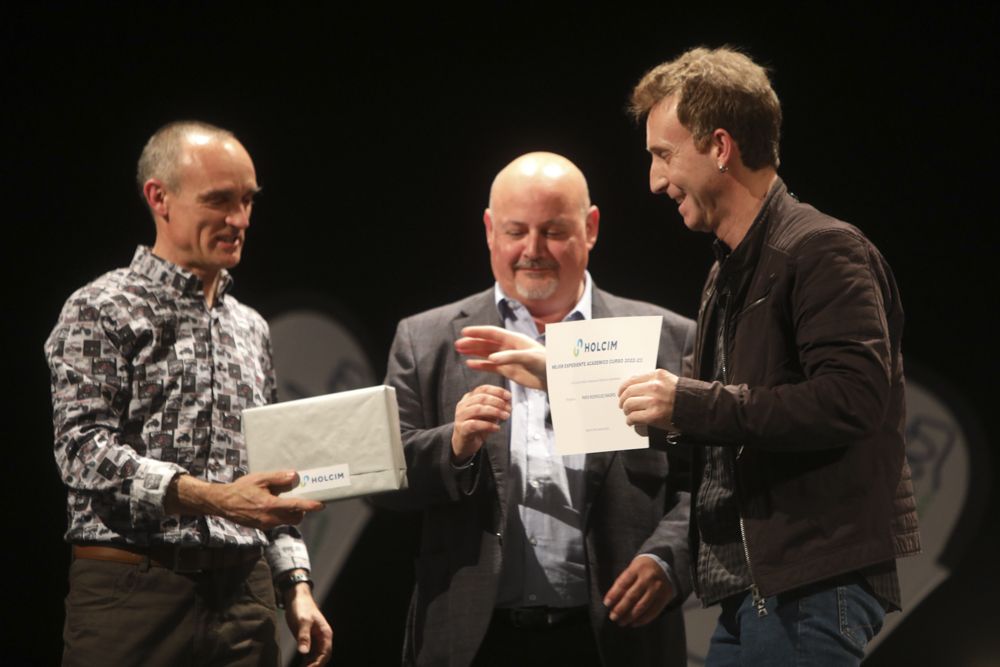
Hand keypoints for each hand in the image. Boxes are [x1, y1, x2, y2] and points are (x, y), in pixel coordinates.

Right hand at [168, 471, 323, 529]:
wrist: (223, 503)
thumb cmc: (240, 489)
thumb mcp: (260, 479)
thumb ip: (278, 478)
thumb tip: (295, 476)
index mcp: (270, 505)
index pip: (295, 507)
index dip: (309, 506)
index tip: (321, 505)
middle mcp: (269, 518)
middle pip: (295, 518)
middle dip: (301, 510)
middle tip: (300, 498)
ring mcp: (265, 524)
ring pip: (286, 521)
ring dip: (291, 512)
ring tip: (283, 499)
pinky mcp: (262, 527)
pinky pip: (277, 522)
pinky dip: (281, 514)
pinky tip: (273, 503)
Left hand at [284, 582, 332, 666]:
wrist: (297, 597)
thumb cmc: (302, 607)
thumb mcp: (302, 621)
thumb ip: (304, 636)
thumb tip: (304, 652)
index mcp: (325, 633)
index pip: (325, 653)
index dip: (318, 663)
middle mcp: (322, 638)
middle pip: (322, 657)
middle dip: (315, 666)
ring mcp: (315, 639)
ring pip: (316, 657)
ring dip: (310, 664)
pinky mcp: (308, 639)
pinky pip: (310, 654)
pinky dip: (306, 661)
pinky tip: (301, 665)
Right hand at [452, 385, 511, 462]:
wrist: (465, 444)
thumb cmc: (478, 426)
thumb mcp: (488, 414)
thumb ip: (496, 407)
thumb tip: (508, 402)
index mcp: (469, 398)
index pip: (483, 389)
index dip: (497, 391)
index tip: (509, 396)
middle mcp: (463, 405)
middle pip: (481, 398)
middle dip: (498, 402)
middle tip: (509, 409)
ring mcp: (460, 416)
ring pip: (478, 409)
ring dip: (495, 412)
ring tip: (506, 417)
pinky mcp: (461, 428)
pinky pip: (475, 424)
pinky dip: (488, 425)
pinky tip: (497, 428)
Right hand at [455, 325, 547, 389]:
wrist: (554, 378)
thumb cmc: (546, 364)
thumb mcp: (529, 358)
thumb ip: (510, 357)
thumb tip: (491, 358)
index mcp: (514, 339)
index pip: (492, 333)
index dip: (478, 332)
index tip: (464, 332)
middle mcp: (509, 347)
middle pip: (487, 343)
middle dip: (472, 342)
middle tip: (458, 344)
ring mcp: (508, 359)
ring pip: (487, 353)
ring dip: (474, 352)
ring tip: (460, 351)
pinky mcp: (509, 371)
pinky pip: (491, 367)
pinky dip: (481, 365)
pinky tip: (470, 364)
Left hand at [603, 556, 675, 626]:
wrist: (663, 565)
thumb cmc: (642, 569)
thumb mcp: (632, 569)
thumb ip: (624, 582)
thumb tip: (612, 601)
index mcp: (637, 568)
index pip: (623, 583)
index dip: (613, 594)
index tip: (606, 604)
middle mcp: (648, 577)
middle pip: (632, 596)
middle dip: (620, 608)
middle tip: (613, 617)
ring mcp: (658, 587)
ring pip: (642, 605)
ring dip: (630, 616)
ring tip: (622, 622)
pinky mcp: (665, 596)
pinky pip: (653, 611)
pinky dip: (642, 619)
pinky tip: (634, 623)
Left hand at [617, 369, 678, 430]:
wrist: (698, 408)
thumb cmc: (683, 396)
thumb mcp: (668, 381)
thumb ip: (652, 381)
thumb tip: (632, 387)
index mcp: (657, 376)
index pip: (632, 379)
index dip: (623, 387)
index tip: (620, 393)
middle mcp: (654, 386)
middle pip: (628, 392)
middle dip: (623, 400)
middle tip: (622, 405)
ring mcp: (654, 401)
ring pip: (629, 404)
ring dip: (626, 411)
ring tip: (628, 414)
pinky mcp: (654, 415)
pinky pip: (634, 417)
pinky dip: (630, 420)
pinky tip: (631, 422)